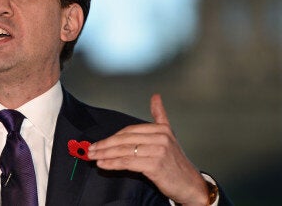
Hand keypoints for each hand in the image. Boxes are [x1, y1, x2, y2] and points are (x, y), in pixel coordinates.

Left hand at [87, 94, 207, 204]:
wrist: (191, 185)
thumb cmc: (176, 163)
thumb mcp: (169, 136)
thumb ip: (160, 116)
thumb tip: (155, 96)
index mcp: (162, 129)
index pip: (129, 130)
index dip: (112, 137)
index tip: (99, 142)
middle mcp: (161, 137)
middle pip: (124, 139)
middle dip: (105, 145)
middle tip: (90, 149)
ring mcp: (158, 151)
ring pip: (124, 150)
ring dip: (105, 154)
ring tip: (93, 156)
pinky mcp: (155, 165)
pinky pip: (127, 162)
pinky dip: (112, 163)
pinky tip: (102, 164)